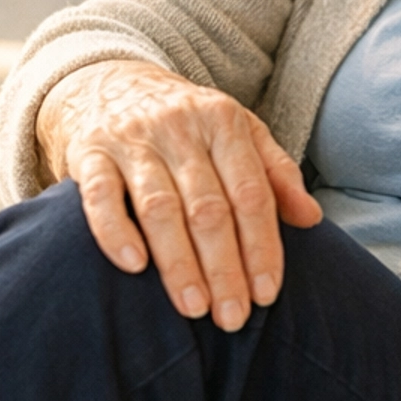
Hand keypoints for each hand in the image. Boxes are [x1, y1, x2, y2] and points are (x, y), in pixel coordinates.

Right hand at [36, 61, 320, 327]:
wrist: (109, 82)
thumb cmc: (187, 122)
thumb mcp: (238, 132)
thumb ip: (276, 173)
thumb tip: (311, 218)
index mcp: (224, 121)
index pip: (251, 193)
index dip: (261, 247)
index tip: (266, 295)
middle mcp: (179, 127)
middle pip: (208, 207)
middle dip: (224, 268)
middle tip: (232, 318)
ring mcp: (132, 139)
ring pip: (160, 207)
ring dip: (179, 263)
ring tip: (193, 308)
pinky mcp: (89, 153)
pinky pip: (101, 197)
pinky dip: (116, 232)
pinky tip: (134, 267)